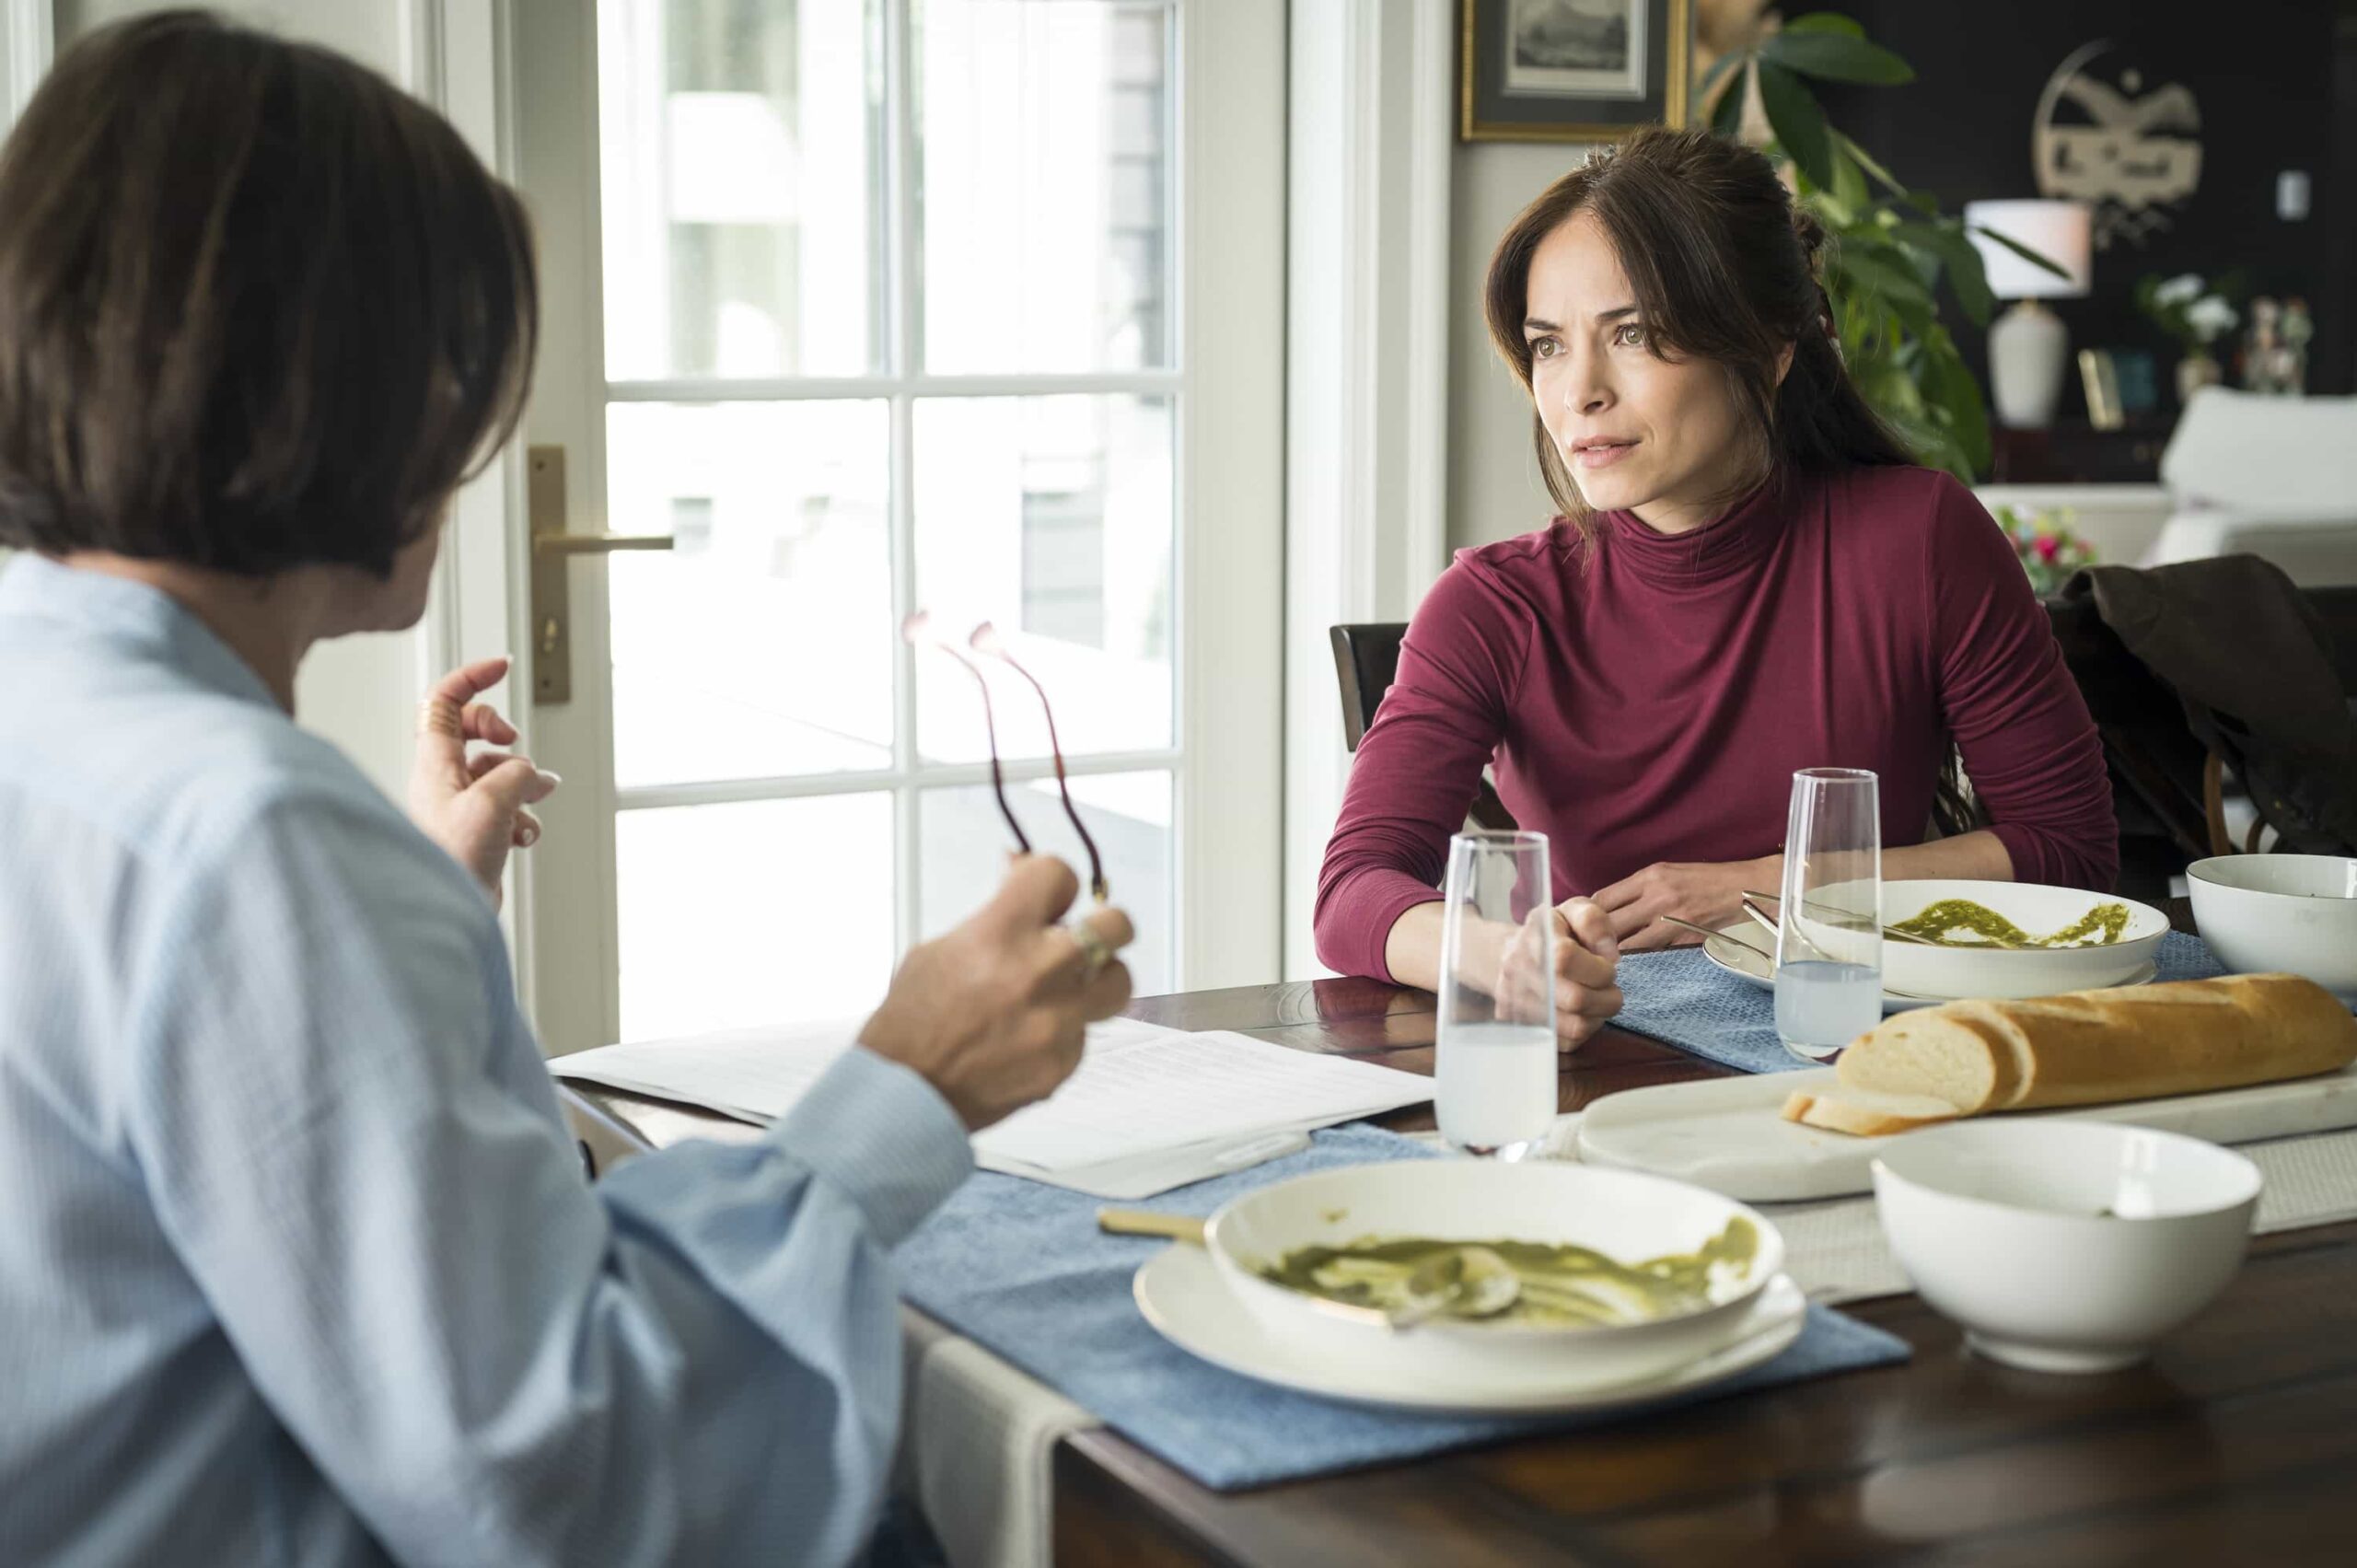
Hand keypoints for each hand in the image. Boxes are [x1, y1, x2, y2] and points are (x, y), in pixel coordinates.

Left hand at [408, 656, 558, 908]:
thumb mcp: (492, 802)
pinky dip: (523, 817)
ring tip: (530, 804)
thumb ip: (518, 774)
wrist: (444, 913)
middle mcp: (444, 780)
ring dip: (524, 784)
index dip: (473, 676)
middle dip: (506, 737)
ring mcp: (461, 807)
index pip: (444, 700)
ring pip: (500, 773)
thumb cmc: (450, 860)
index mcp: (435, 762)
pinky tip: (522, 836)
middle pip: (474, 732)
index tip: (503, 666)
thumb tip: (536, 776)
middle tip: (514, 745)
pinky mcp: (477, 832)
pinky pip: (508, 808)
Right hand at [859, 856, 1134, 1131]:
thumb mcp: (938, 949)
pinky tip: (1030, 1035)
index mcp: (1002, 933)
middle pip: (1115, 925)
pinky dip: (1064, 1030)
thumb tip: (1017, 878)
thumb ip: (992, 915)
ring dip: (1099, 978)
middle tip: (1089, 931)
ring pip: (1118, 983)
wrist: (906, 1092)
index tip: (1051, 894)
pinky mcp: (1064, 1061)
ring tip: (1072, 986)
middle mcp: (1039, 971)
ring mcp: (1058, 1020)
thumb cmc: (912, 1024)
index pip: (1059, 874)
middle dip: (1103, 922)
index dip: (1055, 881)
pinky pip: (1083, 1033)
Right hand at [1497, 897, 1622, 1050]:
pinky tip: (1583, 1012)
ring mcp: (1516, 1003)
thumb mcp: (1574, 912)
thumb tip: (1610, 955)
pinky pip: (1567, 1043)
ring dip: (1599, 1016)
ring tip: (1598, 1000)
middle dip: (1607, 996)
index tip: (1607, 966)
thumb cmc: (1554, 933)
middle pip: (1574, 999)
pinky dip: (1585, 1030)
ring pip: (1574, 1026)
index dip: (1598, 968)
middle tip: (1610, 987)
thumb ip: (1595, 922)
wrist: (1512, 955)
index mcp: (1534, 937)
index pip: (1565, 958)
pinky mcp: (1523, 1028)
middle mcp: (1518, 971)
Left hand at [1592, 856, 1780, 952]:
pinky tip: (1635, 964)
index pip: (1601, 898)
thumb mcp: (1668, 874)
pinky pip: (1653, 953)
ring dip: (1615, 955)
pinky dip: (1641, 960)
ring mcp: (1671, 918)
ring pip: (1627, 944)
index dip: (1587, 917)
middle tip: (1587, 951)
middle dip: (1594, 939)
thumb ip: (1638, 890)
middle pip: (1608, 923)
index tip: (1582, 928)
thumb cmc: (1704, 881)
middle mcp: (1656, 895)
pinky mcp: (1685, 938)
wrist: (1744, 889)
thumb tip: (1607, 909)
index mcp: (1649, 876)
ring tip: (1606, 963)